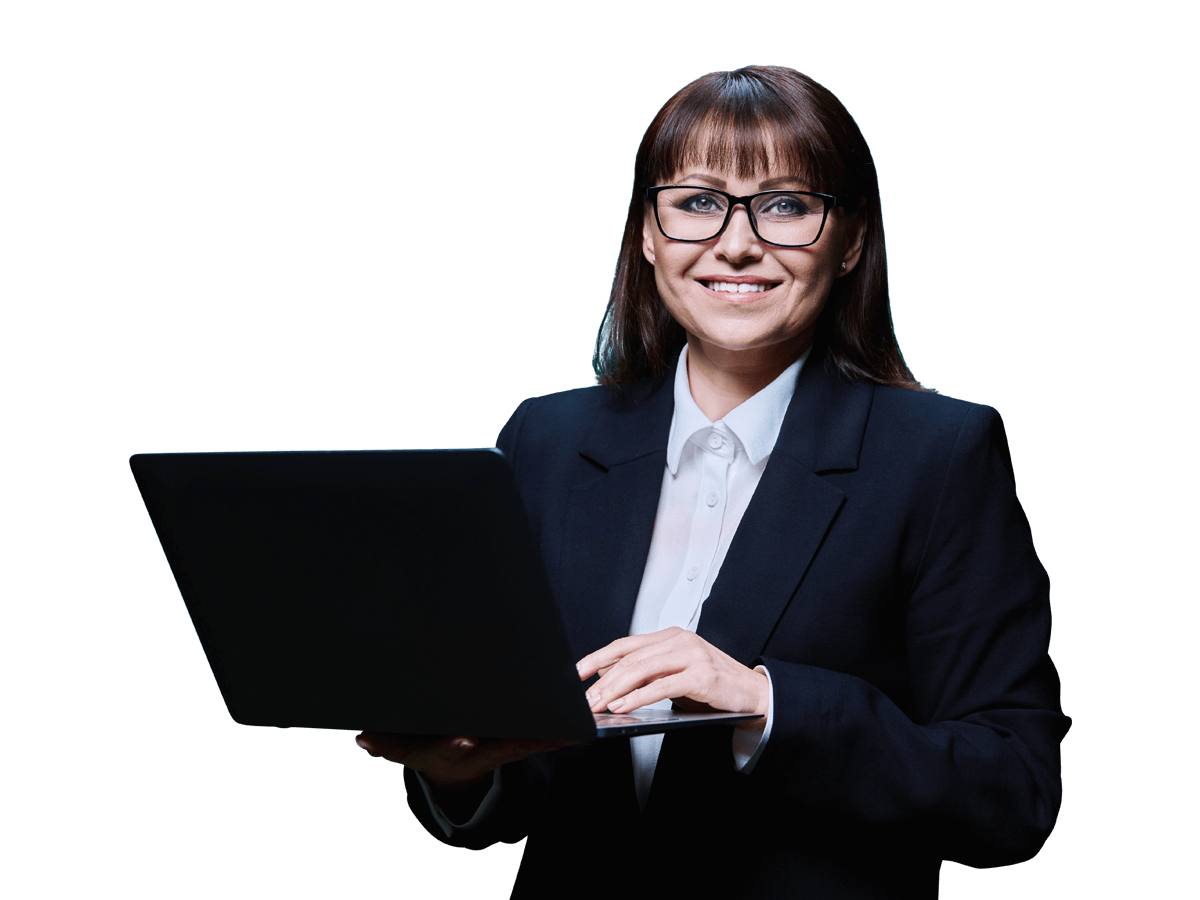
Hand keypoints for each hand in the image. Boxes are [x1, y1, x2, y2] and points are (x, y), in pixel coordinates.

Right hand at [354, 733, 571, 789]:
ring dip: (548, 738)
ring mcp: (504, 747)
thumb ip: (386, 744)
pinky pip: (541, 738)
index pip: (459, 746)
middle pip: (502, 744)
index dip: (461, 743)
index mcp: (458, 748)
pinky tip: (577, 728)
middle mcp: (485, 749)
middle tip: (536, 733)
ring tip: (568, 729)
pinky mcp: (518, 742)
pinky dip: (558, 734)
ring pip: (528, 742)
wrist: (456, 771)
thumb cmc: (432, 753)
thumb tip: (362, 738)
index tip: (466, 739)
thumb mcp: (407, 751)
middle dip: (519, 739)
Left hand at [575, 627, 768, 728]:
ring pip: (642, 669)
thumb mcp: (676, 672)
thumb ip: (647, 671)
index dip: (597, 658)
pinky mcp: (701, 675)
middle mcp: (680, 640)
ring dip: (615, 689)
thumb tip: (608, 678)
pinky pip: (662, 686)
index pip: (625, 644)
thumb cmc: (713, 684)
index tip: (577, 673)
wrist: (754, 693)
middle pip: (629, 658)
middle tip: (585, 698)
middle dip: (602, 680)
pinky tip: (624, 706)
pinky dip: (638, 697)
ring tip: (599, 704)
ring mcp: (692, 656)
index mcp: (671, 636)